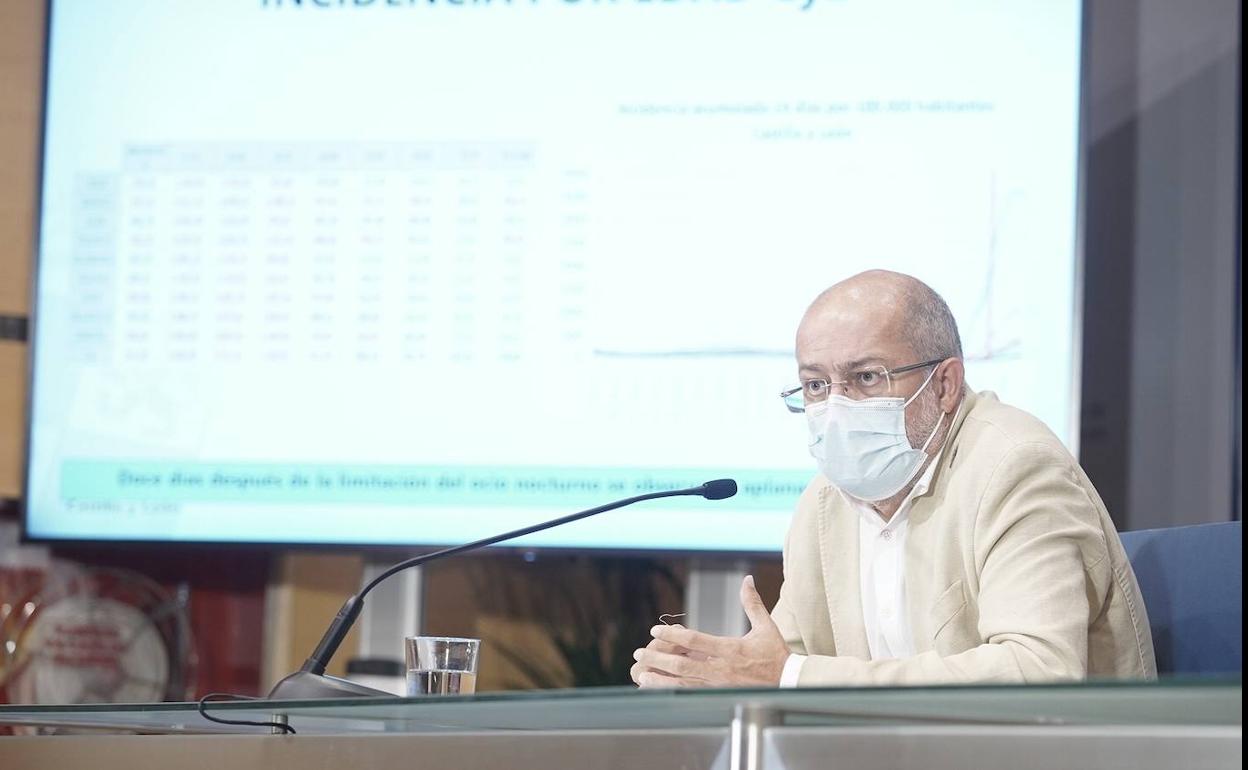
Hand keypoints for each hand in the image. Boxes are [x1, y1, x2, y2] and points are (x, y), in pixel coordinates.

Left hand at [629, 575, 788, 687]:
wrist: (789, 684)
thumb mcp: (766, 626)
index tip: (656, 629)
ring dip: (661, 679)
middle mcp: (721, 669)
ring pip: (684, 683)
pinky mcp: (720, 697)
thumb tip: (747, 580)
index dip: (672, 634)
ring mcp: (720, 686)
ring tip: (642, 674)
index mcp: (729, 649)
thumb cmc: (776, 655)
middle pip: (682, 664)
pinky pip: (692, 696)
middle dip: (657, 658)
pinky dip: (674, 693)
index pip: (694, 640)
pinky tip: (661, 691)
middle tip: (638, 653)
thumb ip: (752, 603)